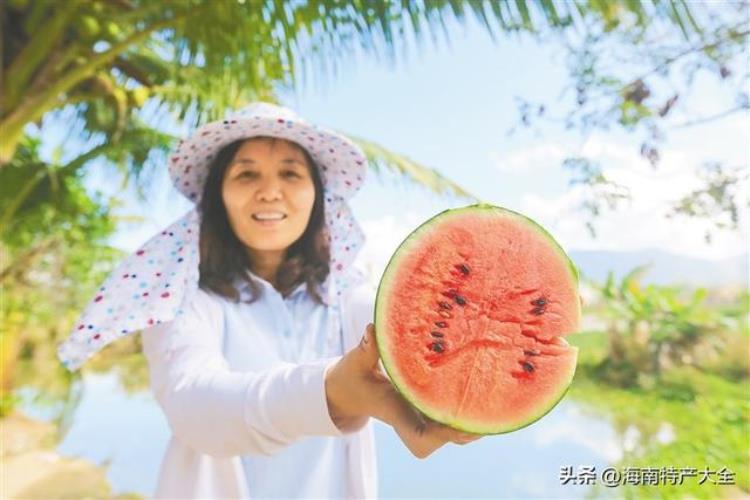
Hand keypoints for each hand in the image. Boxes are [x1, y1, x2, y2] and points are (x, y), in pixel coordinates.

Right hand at [325, 323, 480, 457]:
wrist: (348, 392)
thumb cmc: (352, 377)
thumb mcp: (356, 362)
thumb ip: (366, 348)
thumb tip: (372, 329)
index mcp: (397, 414)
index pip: (423, 437)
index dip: (443, 433)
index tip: (458, 418)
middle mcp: (413, 420)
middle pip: (446, 438)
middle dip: (467, 428)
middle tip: (489, 408)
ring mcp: (421, 417)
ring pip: (454, 431)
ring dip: (472, 419)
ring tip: (496, 400)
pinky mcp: (427, 409)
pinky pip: (452, 417)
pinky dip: (468, 409)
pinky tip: (484, 389)